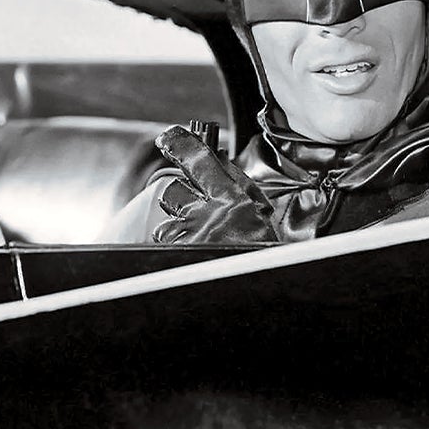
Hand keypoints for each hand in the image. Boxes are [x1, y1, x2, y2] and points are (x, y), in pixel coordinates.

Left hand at [150, 126, 279, 245]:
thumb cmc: (262, 257)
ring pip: (166, 223)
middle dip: (180, 200)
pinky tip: (193, 257)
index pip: (199, 160)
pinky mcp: (173, 258)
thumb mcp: (261, 219)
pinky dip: (176, 250)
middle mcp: (204, 218)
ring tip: (198, 243)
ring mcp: (185, 240)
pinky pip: (165, 246)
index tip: (170, 137)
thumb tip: (220, 163)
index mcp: (231, 202)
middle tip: (195, 213)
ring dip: (178, 229)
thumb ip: (240, 189)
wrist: (256, 290)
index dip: (180, 144)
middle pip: (173, 192)